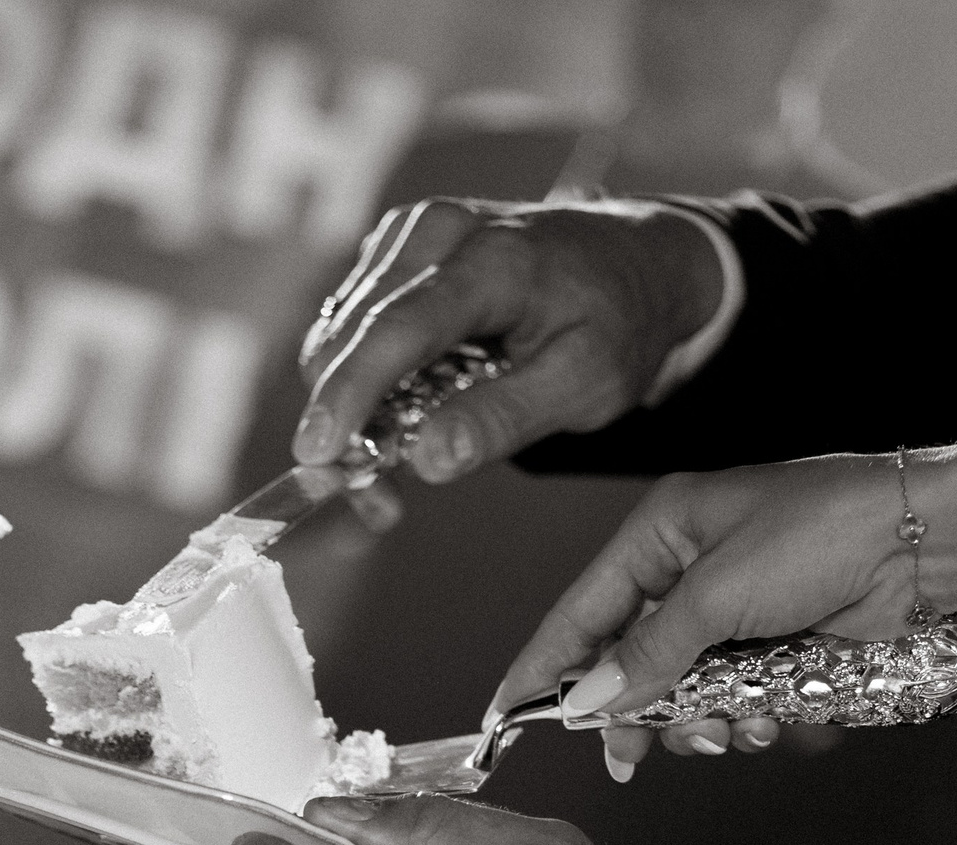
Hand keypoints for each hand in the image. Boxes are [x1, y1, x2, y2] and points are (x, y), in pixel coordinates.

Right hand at [294, 199, 721, 480]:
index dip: (349, 396)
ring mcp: (412, 236)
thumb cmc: (619, 323)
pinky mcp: (399, 254)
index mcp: (492, 259)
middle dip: (343, 423)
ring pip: (340, 336)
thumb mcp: (584, 385)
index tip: (315, 455)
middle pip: (351, 335)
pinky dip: (361, 384)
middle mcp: (437, 232)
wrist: (641, 261)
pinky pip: (354, 328)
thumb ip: (502, 419)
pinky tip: (395, 424)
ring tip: (391, 472)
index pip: (397, 329)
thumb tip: (426, 459)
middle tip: (376, 502)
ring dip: (350, 411)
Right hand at [492, 436, 956, 779]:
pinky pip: (740, 708)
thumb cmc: (826, 530)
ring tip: (734, 722)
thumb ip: (645, 653)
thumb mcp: (716, 590)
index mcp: (664, 534)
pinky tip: (778, 715)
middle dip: (641, 714)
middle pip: (631, 668)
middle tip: (634, 753)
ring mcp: (737, 620)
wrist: (929, 545)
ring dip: (706, 723)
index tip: (507, 717)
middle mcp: (695, 576)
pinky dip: (755, 722)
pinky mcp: (777, 656)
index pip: (580, 611)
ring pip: (687, 699)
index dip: (544, 668)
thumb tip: (587, 700)